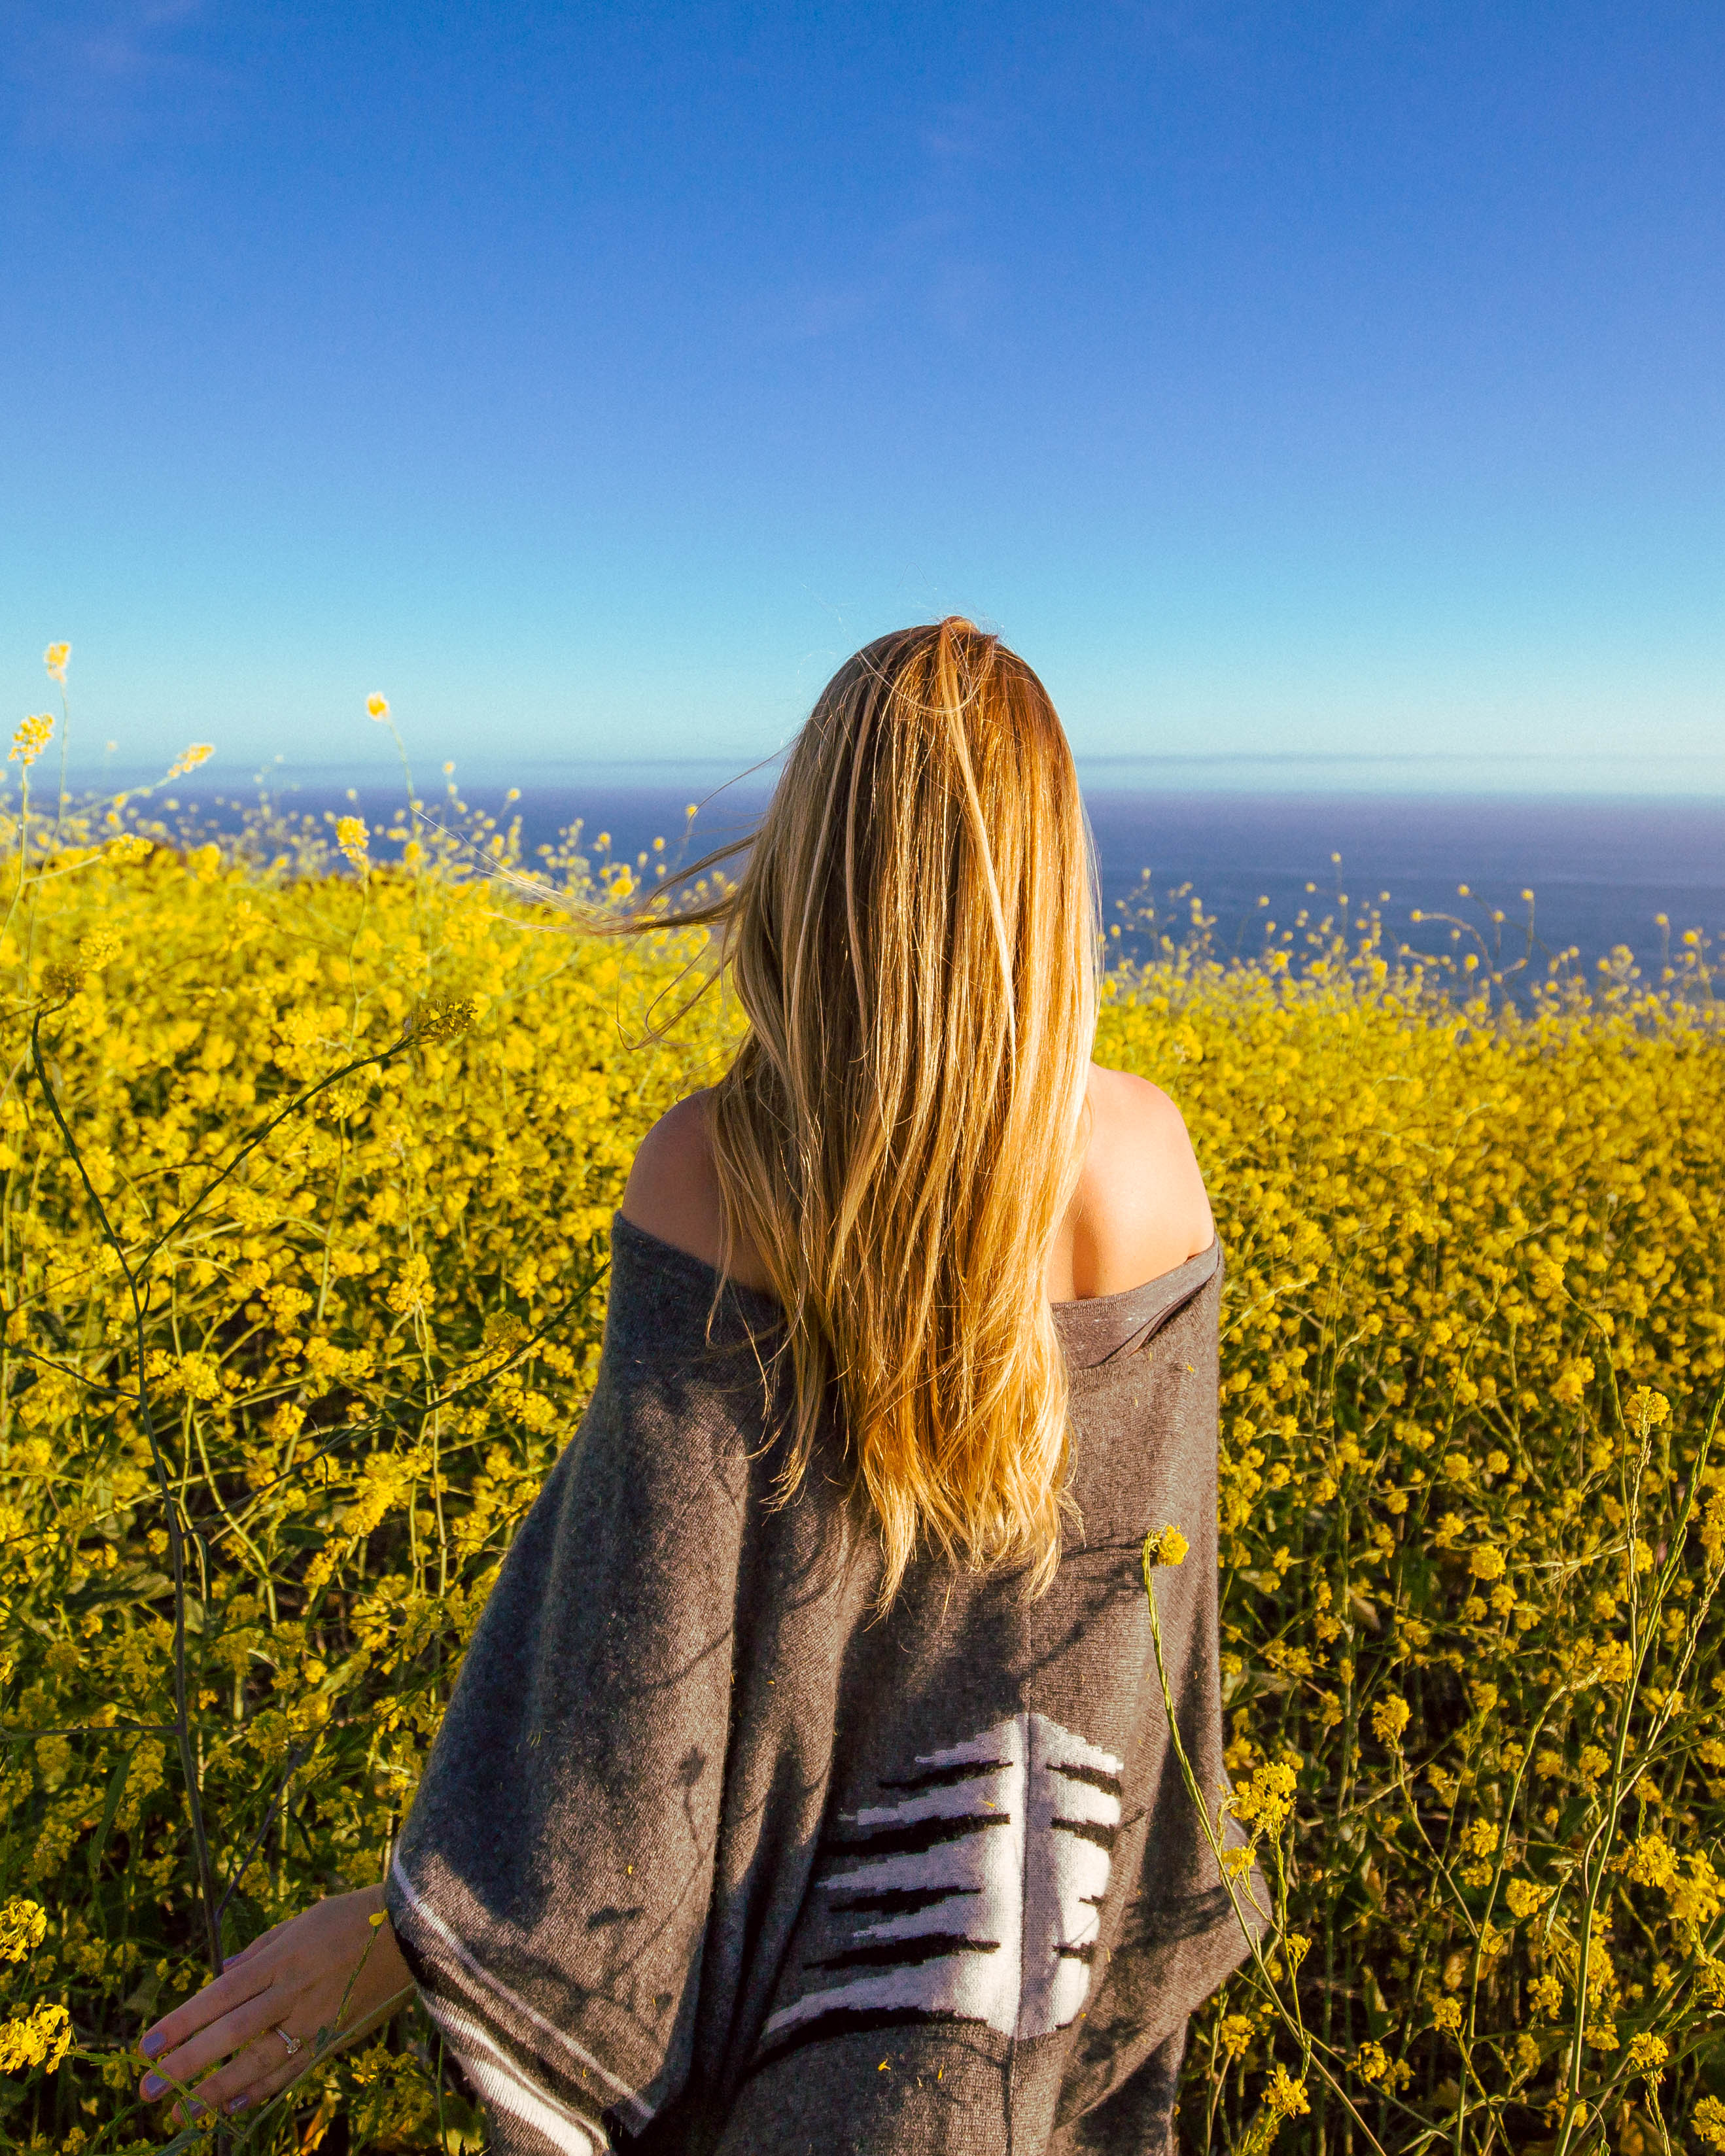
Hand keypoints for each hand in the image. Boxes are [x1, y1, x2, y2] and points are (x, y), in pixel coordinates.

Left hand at [136, 1885, 414, 2124]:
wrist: (416, 1933)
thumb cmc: (355, 1917)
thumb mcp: (304, 1919)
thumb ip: (262, 1948)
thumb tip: (223, 1973)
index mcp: (284, 1956)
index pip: (221, 1994)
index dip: (183, 2022)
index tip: (147, 2046)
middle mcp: (295, 1991)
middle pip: (232, 2033)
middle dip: (187, 2064)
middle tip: (149, 2089)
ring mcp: (317, 2020)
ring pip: (258, 2063)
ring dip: (216, 2092)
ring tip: (181, 2115)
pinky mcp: (336, 2039)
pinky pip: (292, 2071)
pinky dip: (260, 2092)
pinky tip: (233, 2108)